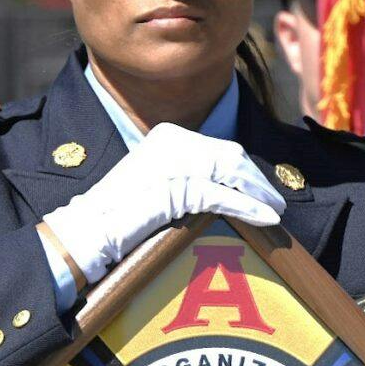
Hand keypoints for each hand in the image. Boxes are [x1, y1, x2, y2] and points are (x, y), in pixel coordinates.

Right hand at [42, 124, 284, 285]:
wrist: (88, 229)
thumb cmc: (118, 213)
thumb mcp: (155, 181)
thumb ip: (185, 175)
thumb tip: (223, 186)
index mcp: (168, 136)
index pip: (219, 148)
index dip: (245, 169)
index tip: (261, 187)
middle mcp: (174, 142)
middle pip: (231, 156)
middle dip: (257, 180)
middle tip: (276, 201)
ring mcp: (175, 163)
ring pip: (233, 173)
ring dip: (259, 193)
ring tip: (276, 211)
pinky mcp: (177, 188)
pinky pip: (224, 197)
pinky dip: (250, 208)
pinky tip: (266, 219)